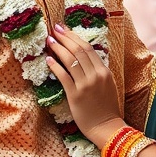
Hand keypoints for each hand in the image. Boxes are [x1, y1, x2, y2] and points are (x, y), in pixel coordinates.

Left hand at [46, 25, 123, 145]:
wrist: (106, 127)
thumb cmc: (106, 107)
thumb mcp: (107, 84)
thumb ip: (98, 70)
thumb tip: (85, 57)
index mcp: (104, 71)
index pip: (88, 48)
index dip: (74, 37)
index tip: (64, 29)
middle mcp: (96, 75)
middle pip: (78, 51)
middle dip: (65, 38)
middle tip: (55, 29)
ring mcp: (85, 85)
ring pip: (70, 61)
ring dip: (58, 48)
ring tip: (49, 41)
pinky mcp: (75, 95)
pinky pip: (63, 76)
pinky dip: (55, 66)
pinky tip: (48, 59)